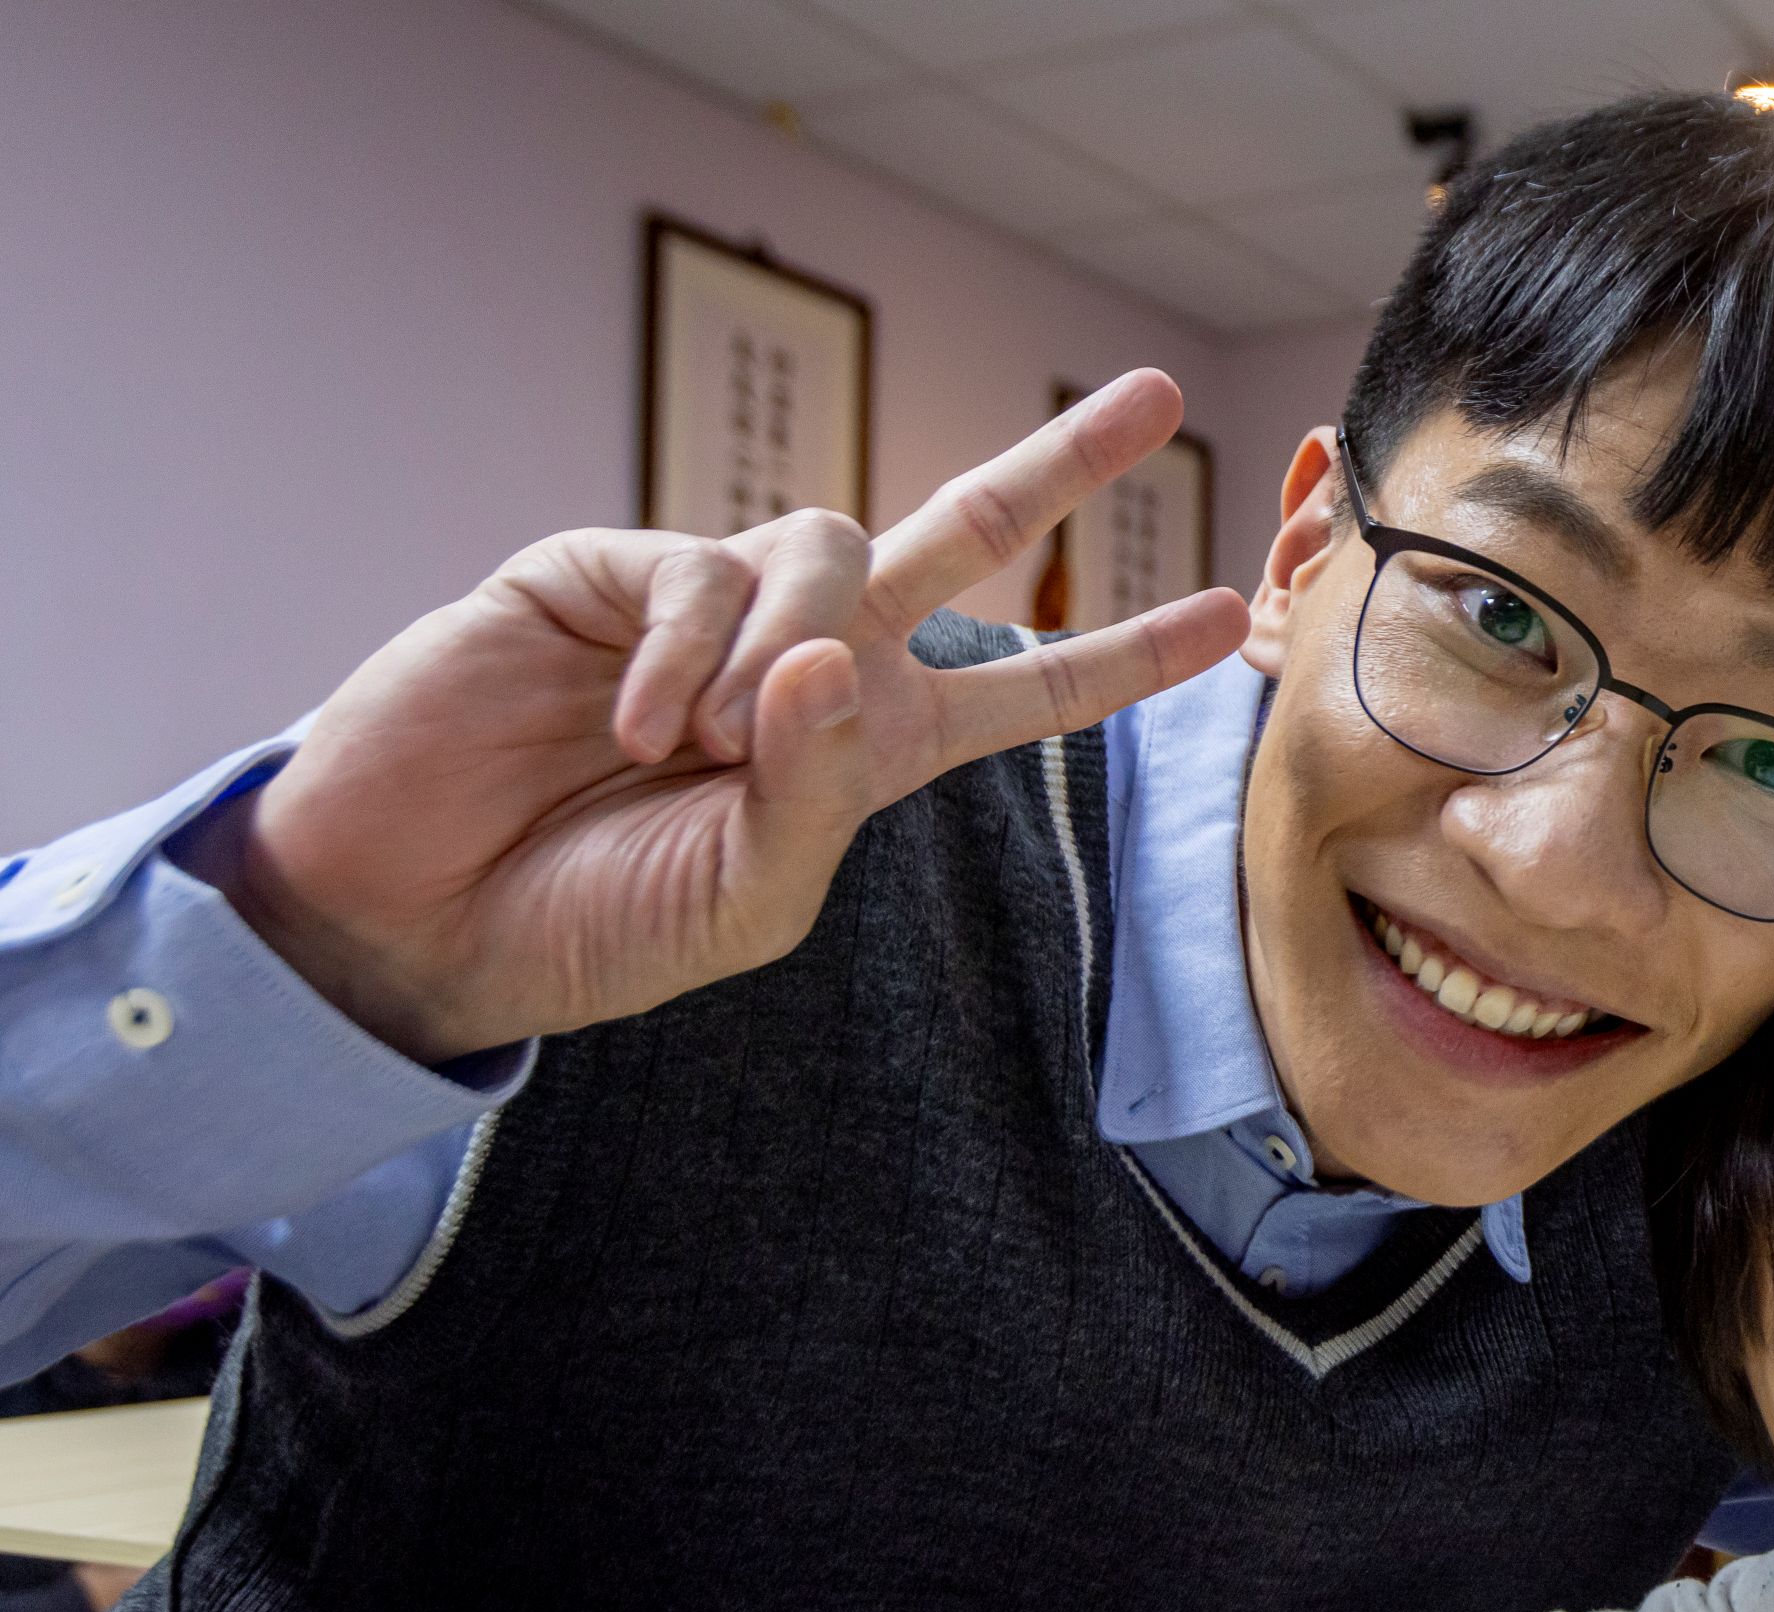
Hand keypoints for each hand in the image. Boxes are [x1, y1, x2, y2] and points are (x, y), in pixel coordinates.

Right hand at [195, 372, 1252, 1064]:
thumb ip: (818, 790)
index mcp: (869, 748)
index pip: (1020, 690)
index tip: (1228, 619)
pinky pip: (700, 569)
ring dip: (787, 649)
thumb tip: (842, 650)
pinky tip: (633, 729)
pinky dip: (685, 653)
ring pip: (830, 548)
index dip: (1120, 656)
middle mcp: (811, 659)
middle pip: (962, 532)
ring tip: (701, 747)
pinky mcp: (611, 568)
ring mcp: (714, 604)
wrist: (418, 913)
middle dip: (1060, 466)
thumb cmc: (592, 923)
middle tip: (1157, 398)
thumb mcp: (745, 896)